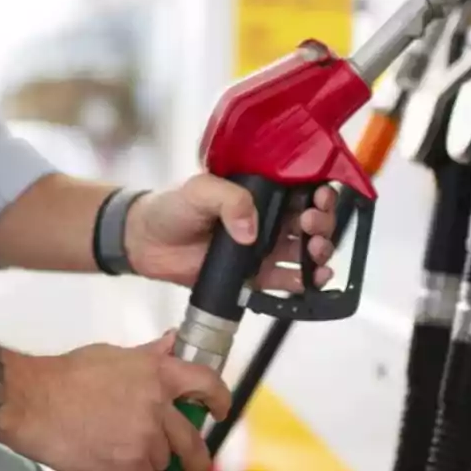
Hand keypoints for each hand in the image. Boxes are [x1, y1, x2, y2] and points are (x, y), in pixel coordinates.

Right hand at [1, 332, 228, 470]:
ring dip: (154, 461)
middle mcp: (157, 406)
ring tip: (129, 452)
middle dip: (196, 455)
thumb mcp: (114, 355)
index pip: (206, 384)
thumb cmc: (67, 377)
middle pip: (193, 440)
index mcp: (157, 373)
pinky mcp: (127, 465)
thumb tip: (171, 343)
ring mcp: (144, 438)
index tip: (220, 410)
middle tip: (194, 461)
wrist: (35, 401)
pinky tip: (120, 464)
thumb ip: (149, 355)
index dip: (220, 399)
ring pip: (165, 461)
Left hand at [123, 174, 336, 289]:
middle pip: (311, 220)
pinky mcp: (257, 277)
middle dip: (323, 223)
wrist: (147, 243)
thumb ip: (228, 200)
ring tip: (315, 253)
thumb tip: (251, 231)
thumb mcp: (199, 190)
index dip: (320, 191)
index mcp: (260, 191)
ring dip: (321, 252)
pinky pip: (290, 281)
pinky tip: (316, 280)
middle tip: (311, 226)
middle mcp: (269, 218)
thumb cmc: (173, 207)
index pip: (301, 188)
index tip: (322, 197)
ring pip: (307, 250)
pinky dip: (308, 282)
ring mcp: (265, 249)